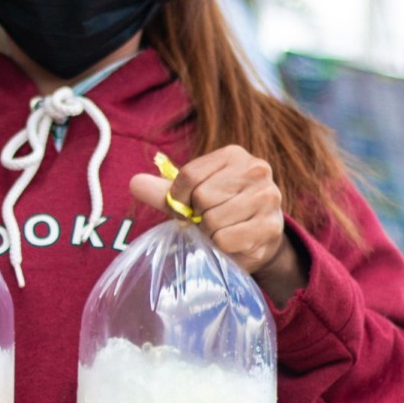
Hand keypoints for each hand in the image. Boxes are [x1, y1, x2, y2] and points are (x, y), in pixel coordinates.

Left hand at [130, 145, 306, 304]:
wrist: (259, 235)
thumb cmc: (221, 209)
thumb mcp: (193, 195)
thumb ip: (164, 190)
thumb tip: (133, 183)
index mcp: (234, 155)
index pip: (189, 175)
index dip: (179, 197)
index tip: (185, 207)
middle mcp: (256, 170)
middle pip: (202, 197)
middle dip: (198, 216)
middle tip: (208, 220)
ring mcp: (267, 197)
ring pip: (213, 221)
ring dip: (210, 233)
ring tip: (223, 230)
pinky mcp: (270, 226)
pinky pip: (225, 240)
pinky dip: (222, 246)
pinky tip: (234, 241)